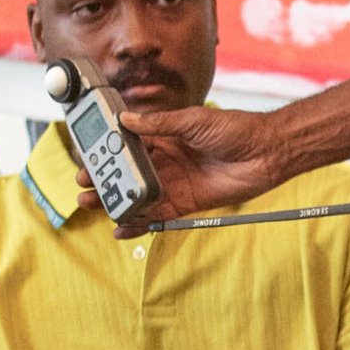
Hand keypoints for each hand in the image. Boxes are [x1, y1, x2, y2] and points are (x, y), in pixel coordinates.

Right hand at [75, 105, 289, 230]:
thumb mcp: (192, 120)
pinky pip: (158, 216)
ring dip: (116, 201)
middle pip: (128, 173)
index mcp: (164, 136)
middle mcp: (166, 161)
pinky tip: (121, 229)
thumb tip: (126, 120)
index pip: (128, 145)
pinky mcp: (187, 204)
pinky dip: (140, 224)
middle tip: (83, 183)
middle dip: (105, 179)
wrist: (266, 151)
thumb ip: (159, 124)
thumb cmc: (234, 129)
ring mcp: (175, 183)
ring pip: (138, 196)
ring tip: (93, 204)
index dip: (107, 151)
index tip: (87, 154)